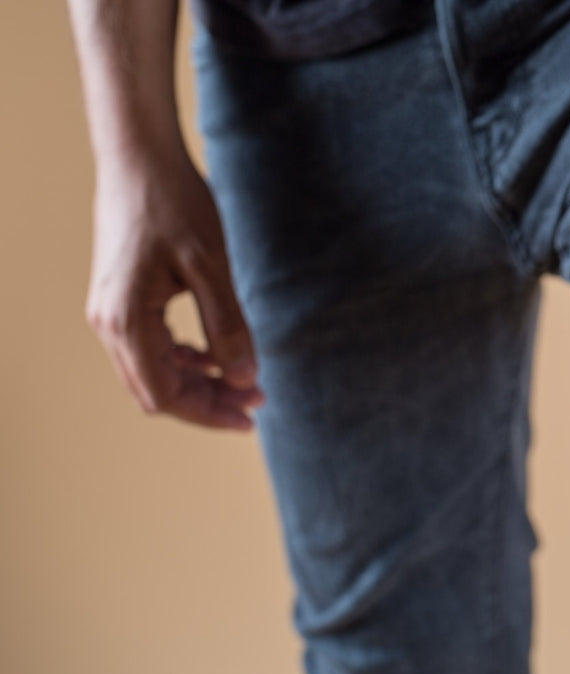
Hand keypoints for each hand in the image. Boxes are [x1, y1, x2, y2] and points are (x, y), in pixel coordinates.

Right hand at [85, 150, 263, 428]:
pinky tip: (215, 354)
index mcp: (126, 321)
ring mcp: (109, 312)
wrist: (140, 157)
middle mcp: (108, 323)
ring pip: (152, 372)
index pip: (166, 395)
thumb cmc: (175, 203)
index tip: (251, 415)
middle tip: (256, 398)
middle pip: (156, 391)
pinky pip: (149, 348)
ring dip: (197, 381)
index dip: (210, 413)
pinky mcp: (119, 299)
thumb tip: (244, 378)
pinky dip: (182, 359)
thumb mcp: (211, 266)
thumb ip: (227, 326)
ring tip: (243, 379)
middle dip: (207, 402)